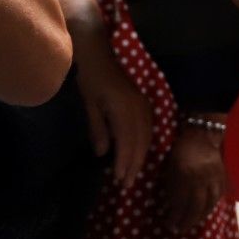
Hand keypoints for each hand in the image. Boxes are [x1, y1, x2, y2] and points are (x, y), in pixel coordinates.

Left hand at [76, 38, 150, 184]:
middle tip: (128, 184)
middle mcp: (138, 108)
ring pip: (147, 135)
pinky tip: (141, 151)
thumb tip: (103, 153)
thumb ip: (98, 129)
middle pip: (141, 141)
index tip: (120, 181)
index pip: (128, 142)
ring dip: (141, 155)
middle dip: (135, 164)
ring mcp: (143, 104)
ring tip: (134, 173)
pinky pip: (149, 127)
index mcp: (124, 109)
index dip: (125, 163)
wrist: (100, 54)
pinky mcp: (143, 103)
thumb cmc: (90, 78)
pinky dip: (145, 143)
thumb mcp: (89, 105)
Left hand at [163, 122, 227, 232]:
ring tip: (193, 223)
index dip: (175, 216)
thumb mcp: (171, 169)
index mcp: (186, 175)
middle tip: (179, 230)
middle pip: (197, 206)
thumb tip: (170, 208)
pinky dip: (212, 206)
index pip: (181, 203)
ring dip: (201, 216)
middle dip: (187, 221)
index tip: (168, 225)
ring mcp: (214, 177)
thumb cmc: (181, 151)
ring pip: (210, 203)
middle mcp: (202, 178)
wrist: (202, 135)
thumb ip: (172, 189)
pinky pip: (218, 195)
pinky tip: (205, 211)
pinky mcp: (223, 176)